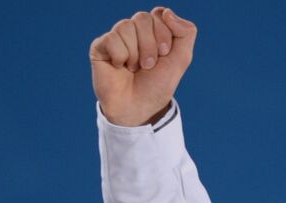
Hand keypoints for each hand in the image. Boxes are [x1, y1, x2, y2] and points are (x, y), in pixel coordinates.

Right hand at [89, 8, 196, 126]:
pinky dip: (121, 57)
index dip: (164, 33)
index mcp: (153, 31)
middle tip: (149, 66)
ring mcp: (116, 37)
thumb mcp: (180, 61)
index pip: (159, 13)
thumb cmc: (157, 86)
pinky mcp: (100, 46)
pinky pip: (112, 39)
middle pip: (143, 18)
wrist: (138, 108)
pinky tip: (119, 67)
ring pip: (127, 26)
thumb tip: (167, 11)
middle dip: (151, 45)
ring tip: (134, 68)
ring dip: (136, 54)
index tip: (165, 53)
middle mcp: (134, 31)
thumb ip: (186, 34)